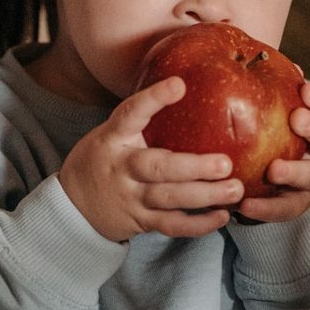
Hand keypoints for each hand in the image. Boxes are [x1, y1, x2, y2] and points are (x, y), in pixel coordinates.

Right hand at [59, 76, 242, 240]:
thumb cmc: (102, 159)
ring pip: (170, 198)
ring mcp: (131, 197)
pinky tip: (222, 216)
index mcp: (113, 138)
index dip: (153, 99)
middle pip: (157, 168)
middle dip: (193, 167)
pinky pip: (172, 225)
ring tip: (235, 189)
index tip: (179, 84)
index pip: (130, 114)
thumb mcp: (110, 134)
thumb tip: (185, 87)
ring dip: (205, 196)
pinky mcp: (141, 221)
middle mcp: (122, 167)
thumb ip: (140, 121)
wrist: (74, 205)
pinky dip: (199, 224)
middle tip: (225, 163)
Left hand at [236, 81, 309, 222]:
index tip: (304, 89)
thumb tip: (258, 56)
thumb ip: (265, 87)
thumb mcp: (265, 107)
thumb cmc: (262, 128)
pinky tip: (244, 205)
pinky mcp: (292, 205)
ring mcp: (309, 180)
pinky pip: (282, 208)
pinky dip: (265, 208)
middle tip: (297, 119)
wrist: (261, 176)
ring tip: (273, 170)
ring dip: (294, 172)